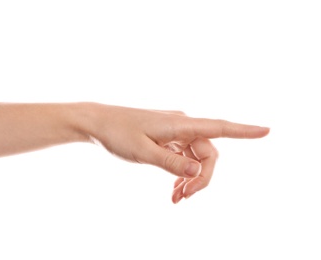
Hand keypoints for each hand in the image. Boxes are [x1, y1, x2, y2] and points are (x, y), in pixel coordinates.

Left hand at [81, 103, 268, 202]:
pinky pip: (182, 155)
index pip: (218, 127)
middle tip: (184, 198)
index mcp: (179, 124)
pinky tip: (173, 188)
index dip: (244, 131)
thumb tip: (200, 169)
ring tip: (176, 198)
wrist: (97, 124)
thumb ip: (172, 162)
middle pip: (208, 152)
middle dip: (202, 177)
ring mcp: (173, 130)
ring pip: (195, 156)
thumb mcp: (143, 152)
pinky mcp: (165, 135)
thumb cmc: (117, 134)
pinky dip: (181, 171)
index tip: (266, 131)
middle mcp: (181, 124)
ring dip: (190, 178)